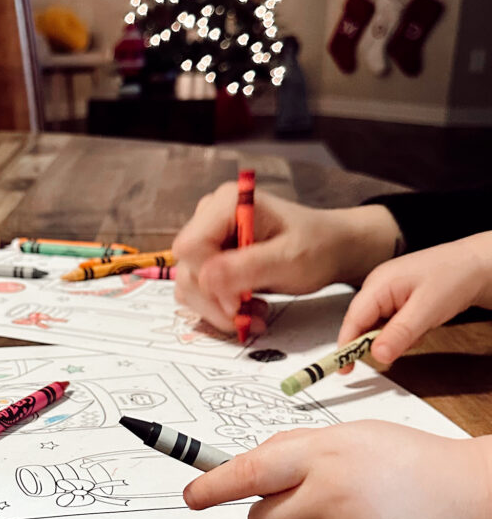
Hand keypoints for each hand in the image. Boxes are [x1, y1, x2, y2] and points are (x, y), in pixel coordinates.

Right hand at [172, 182, 401, 333]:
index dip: (208, 278)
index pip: (190, 247)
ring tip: (254, 312)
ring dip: (218, 307)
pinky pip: (196, 288)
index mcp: (226, 204)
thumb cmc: (316, 247)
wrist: (331, 249)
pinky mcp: (209, 256)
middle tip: (250, 314)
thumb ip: (246, 267)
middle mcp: (209, 216)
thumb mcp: (288, 259)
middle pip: (186, 267)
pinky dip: (218, 306)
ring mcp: (207, 237)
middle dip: (216, 299)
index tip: (240, 300)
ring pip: (188, 282)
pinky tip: (246, 307)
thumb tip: (204, 278)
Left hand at [183, 421, 491, 518]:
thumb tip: (238, 470)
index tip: (191, 498)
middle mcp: (335, 497)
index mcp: (324, 455)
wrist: (471, 502)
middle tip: (312, 504)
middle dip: (275, 516)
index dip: (214, 486)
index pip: (251, 472)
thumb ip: (292, 450)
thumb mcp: (347, 436)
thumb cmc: (404, 463)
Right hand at [338, 231, 491, 367]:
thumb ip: (400, 333)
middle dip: (378, 341)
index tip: (344, 369)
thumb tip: (376, 355)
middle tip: (397, 350)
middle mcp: (377, 288)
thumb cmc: (455, 275)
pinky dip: (404, 332)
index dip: (346, 345)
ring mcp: (387, 293)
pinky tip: (422, 325)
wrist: (478, 264)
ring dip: (396, 337)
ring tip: (422, 329)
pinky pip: (391, 323)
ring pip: (379, 326)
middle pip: (363, 324)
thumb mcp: (427, 309)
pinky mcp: (398, 299)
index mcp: (378, 284)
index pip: (353, 319)